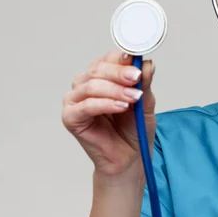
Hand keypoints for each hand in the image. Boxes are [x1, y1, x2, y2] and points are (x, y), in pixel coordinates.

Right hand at [62, 50, 156, 180]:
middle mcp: (85, 84)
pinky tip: (121, 107)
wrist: (129, 158)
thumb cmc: (133, 129)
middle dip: (119, 73)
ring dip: (115, 90)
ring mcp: (75, 100)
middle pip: (98, 69)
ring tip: (133, 98)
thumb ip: (144, 83)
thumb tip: (147, 63)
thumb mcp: (145, 102)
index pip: (109, 58)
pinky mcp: (70, 117)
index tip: (138, 66)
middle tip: (136, 79)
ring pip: (92, 85)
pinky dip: (105, 104)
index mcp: (102, 76)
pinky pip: (86, 105)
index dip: (123, 59)